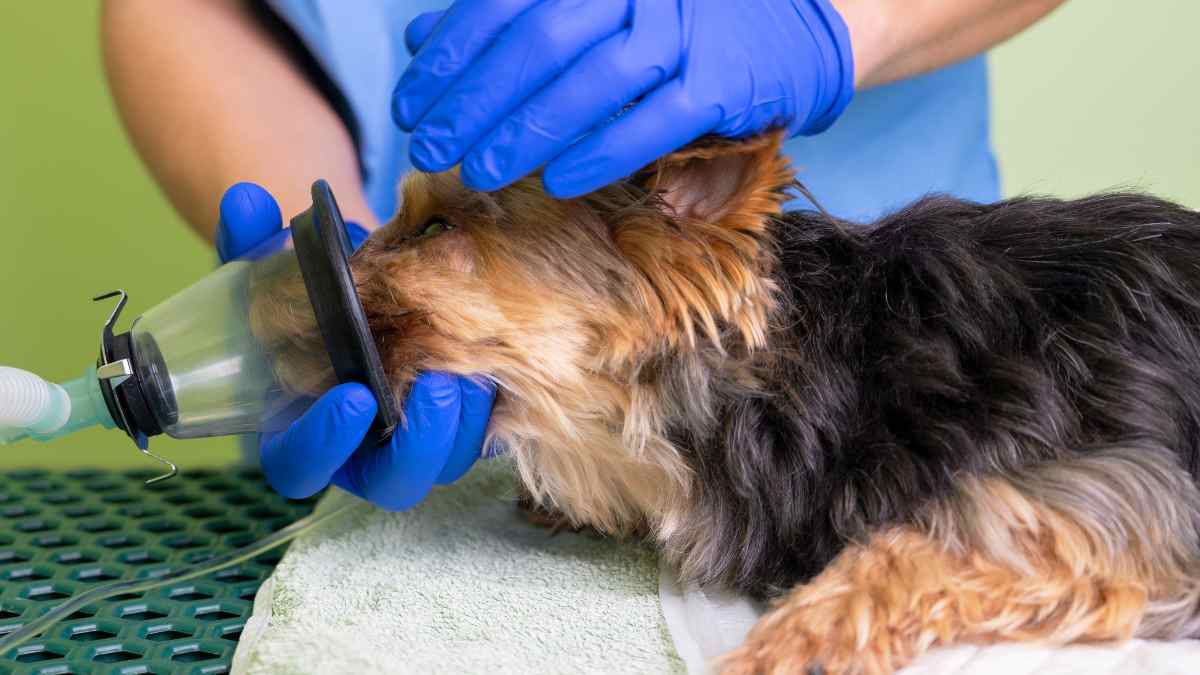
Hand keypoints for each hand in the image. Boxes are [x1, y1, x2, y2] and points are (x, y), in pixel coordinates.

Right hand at [216, 183, 495, 508]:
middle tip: (436, 386)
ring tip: (474, 360)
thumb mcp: (279, 271)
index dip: (322, 443)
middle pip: (392, 483)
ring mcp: (422, 443)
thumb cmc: (317, 293)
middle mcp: (364, 450)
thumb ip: (254, 244)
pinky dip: (496, 399)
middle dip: (417, 443)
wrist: (380, 287)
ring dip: (464, 419)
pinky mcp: (471, 424)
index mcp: (302, 428)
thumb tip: (248, 202)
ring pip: (449, 460)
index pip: (300, 467)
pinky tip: (503, 352)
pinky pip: (491, 432)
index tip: (354, 395)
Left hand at [392, 0, 853, 197]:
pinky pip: (654, 119)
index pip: (505, 2)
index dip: (449, 56)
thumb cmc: (676, 17)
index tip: (411, 104)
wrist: (795, 24)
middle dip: (475, 99)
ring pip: (591, 79)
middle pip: (539, 39)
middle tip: (431, 146)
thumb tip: (420, 38)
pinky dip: (603, 150)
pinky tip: (560, 180)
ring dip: (526, 131)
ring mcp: (685, 27)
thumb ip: (510, 15)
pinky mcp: (724, 79)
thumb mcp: (594, 2)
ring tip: (480, 171)